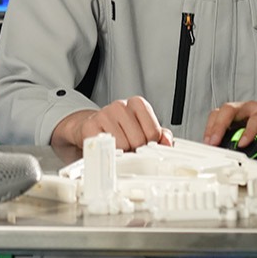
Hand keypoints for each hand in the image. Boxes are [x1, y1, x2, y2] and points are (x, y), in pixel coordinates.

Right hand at [51, 96, 171, 151]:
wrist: (91, 126)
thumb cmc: (119, 128)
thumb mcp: (143, 128)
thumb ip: (161, 134)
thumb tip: (167, 142)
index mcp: (138, 104)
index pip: (154, 132)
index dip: (150, 145)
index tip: (144, 146)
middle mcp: (121, 105)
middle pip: (139, 140)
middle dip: (135, 150)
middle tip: (128, 148)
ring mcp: (104, 114)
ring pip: (123, 145)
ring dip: (121, 153)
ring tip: (116, 147)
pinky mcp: (89, 126)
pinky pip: (105, 148)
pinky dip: (107, 153)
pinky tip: (106, 148)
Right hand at [203, 100, 256, 159]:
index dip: (249, 130)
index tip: (242, 144)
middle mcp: (253, 107)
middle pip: (232, 109)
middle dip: (221, 125)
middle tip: (215, 142)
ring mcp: (241, 111)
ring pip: (222, 111)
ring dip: (213, 127)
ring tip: (210, 143)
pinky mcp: (233, 118)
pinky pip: (218, 118)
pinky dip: (211, 129)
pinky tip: (211, 141)